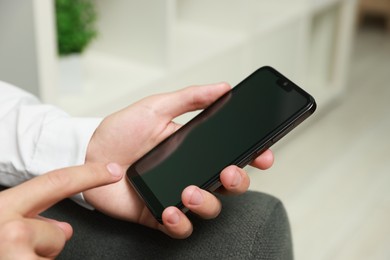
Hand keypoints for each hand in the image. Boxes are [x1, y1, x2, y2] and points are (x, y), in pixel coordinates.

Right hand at [0, 163, 122, 258]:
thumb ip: (29, 218)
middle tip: (32, 252)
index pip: (55, 184)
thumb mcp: (0, 222)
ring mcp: (12, 251)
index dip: (89, 176)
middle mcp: (6, 229)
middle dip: (53, 244)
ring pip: (56, 252)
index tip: (113, 171)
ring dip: (40, 259)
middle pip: (60, 233)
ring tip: (17, 258)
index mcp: (1, 207)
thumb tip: (64, 229)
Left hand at [85, 83, 273, 237]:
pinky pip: (180, 228)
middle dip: (237, 182)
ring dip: (206, 202)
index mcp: (196, 150)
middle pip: (229, 185)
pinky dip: (180, 223)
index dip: (253, 156)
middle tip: (228, 172)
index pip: (233, 155)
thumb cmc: (121, 130)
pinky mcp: (158, 214)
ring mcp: (176, 195)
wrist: (89, 152)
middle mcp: (191, 173)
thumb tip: (222, 87)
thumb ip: (190, 98)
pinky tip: (170, 210)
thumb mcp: (156, 107)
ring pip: (209, 209)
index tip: (264, 154)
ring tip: (189, 191)